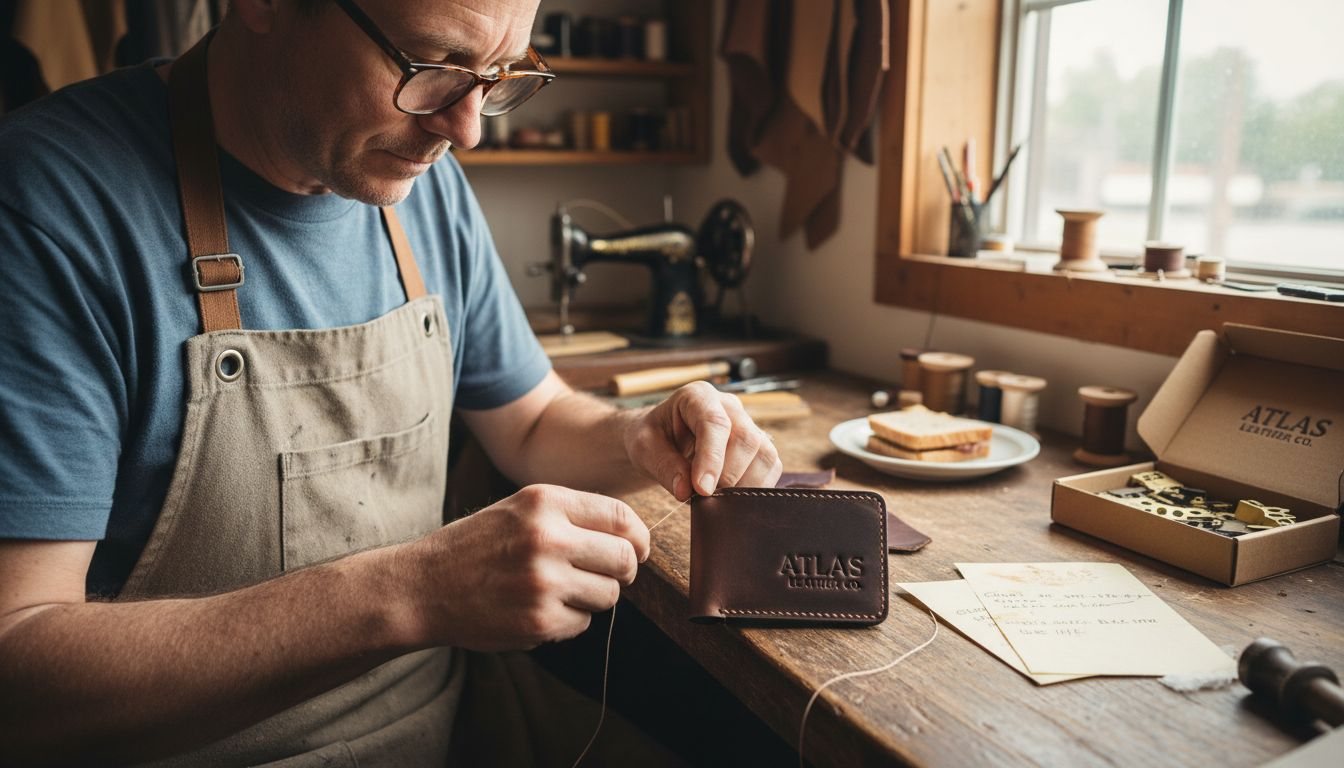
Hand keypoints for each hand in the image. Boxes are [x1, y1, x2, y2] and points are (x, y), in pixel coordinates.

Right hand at [398, 484, 649, 650]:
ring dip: (593, 597)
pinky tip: (538, 608)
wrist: (423, 586)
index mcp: (544, 502)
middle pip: (624, 559)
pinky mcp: (539, 620)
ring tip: (560, 590)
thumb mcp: (520, 509)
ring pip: (609, 594)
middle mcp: (547, 538)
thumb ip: (572, 515)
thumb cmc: (477, 546)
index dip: (639, 536)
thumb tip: (633, 537)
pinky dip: (568, 619)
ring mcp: (544, 582)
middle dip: (622, 571)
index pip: (621, 517)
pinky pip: (583, 622)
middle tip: (606, 575)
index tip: (639, 549)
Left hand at [623, 380, 782, 499]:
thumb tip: (685, 491)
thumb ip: (663, 466)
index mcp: (698, 396)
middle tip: (704, 498)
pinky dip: (754, 487)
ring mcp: (749, 424)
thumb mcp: (644, 448)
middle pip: (746, 438)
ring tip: (716, 497)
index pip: (714, 423)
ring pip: (765, 454)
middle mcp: (729, 406)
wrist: (663, 439)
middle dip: (727, 476)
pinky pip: (771, 467)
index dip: (711, 459)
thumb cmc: (653, 438)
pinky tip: (731, 496)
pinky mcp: (759, 445)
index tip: (701, 490)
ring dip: (743, 484)